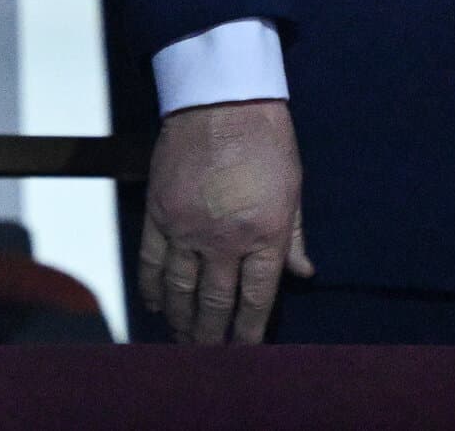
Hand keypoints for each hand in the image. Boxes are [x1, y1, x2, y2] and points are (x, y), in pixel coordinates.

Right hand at [140, 98, 312, 344]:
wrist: (220, 96)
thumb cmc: (266, 138)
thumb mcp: (293, 187)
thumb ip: (295, 235)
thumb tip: (304, 273)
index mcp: (264, 234)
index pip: (256, 300)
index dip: (250, 332)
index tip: (245, 351)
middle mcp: (224, 239)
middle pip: (215, 303)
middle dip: (212, 336)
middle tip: (208, 357)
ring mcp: (187, 227)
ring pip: (180, 289)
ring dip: (181, 320)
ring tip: (182, 339)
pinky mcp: (159, 211)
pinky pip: (150, 261)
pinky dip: (152, 287)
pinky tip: (156, 304)